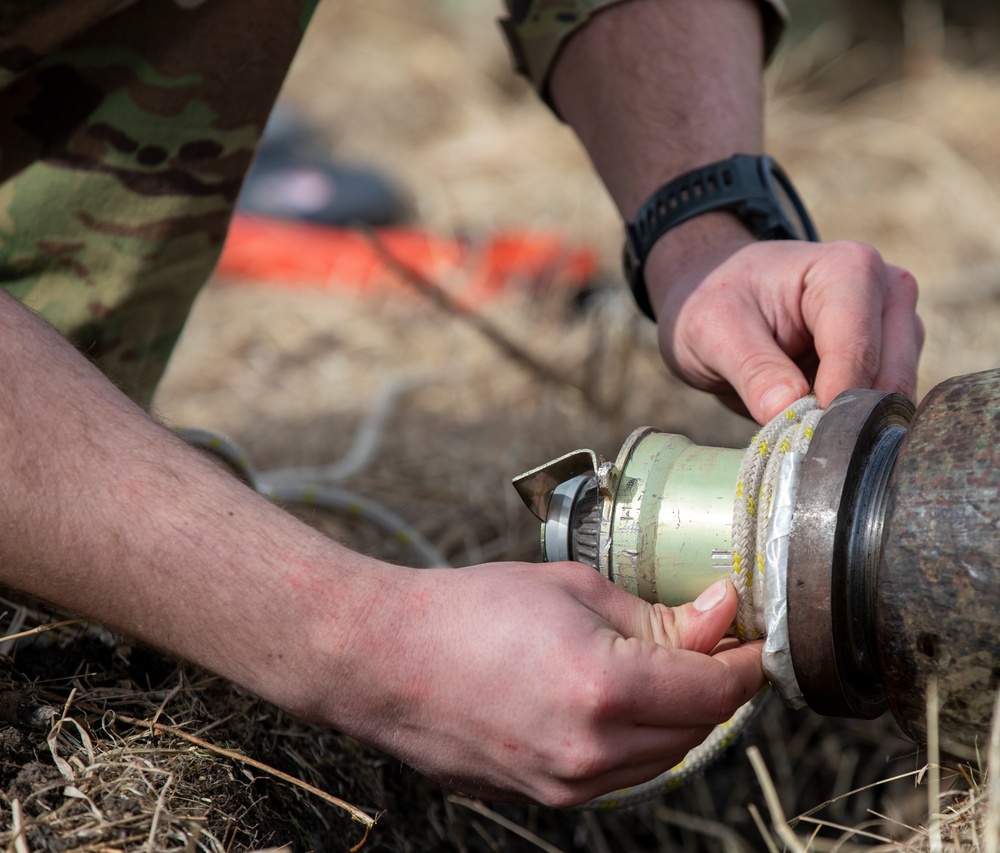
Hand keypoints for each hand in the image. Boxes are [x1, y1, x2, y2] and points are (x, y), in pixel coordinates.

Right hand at [321, 562, 762, 807]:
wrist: (384, 659)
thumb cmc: (469, 608)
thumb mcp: (571, 589)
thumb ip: (654, 615)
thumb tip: (719, 617)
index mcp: (603, 689)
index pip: (716, 689)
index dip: (747, 661)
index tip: (753, 636)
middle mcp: (592, 752)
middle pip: (699, 728)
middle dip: (715, 685)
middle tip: (709, 638)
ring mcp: (567, 785)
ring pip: (664, 757)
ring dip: (678, 714)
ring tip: (661, 664)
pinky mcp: (546, 797)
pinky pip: (620, 772)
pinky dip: (637, 737)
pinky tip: (617, 697)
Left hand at [646, 215, 923, 423]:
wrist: (718, 300)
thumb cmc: (718, 303)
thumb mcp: (715, 331)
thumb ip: (753, 370)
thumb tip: (786, 411)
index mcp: (849, 270)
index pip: (857, 349)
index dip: (832, 400)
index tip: (801, 436)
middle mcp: (888, 292)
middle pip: (889, 375)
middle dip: (847, 417)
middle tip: (798, 444)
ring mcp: (896, 327)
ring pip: (894, 396)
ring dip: (852, 425)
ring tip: (799, 432)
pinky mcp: (891, 359)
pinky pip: (885, 407)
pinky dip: (854, 426)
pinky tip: (814, 429)